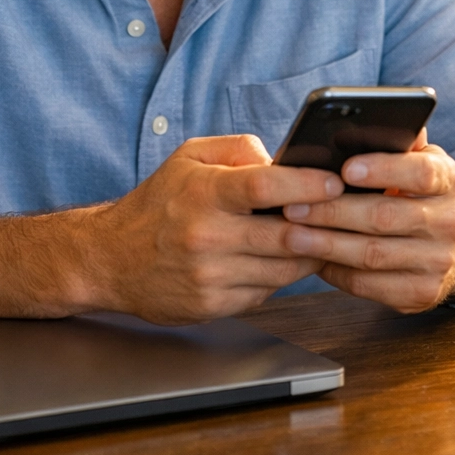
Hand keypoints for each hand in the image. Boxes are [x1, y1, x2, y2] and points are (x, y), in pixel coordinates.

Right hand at [86, 134, 342, 322]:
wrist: (109, 260)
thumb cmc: (157, 204)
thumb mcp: (190, 158)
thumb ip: (240, 149)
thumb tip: (283, 160)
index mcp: (204, 193)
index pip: (265, 186)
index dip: (307, 185)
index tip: (335, 183)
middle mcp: (206, 236)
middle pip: (285, 234)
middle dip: (323, 225)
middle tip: (345, 215)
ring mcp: (210, 275)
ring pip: (284, 268)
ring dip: (309, 253)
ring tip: (320, 236)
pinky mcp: (213, 305)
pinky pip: (267, 291)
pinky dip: (281, 276)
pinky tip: (280, 260)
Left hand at [279, 130, 454, 312]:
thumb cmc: (417, 194)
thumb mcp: (419, 162)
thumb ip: (398, 142)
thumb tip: (370, 118)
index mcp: (448, 180)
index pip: (421, 173)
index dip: (383, 170)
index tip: (345, 169)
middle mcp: (449, 221)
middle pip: (385, 217)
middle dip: (333, 211)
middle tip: (292, 206)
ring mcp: (438, 261)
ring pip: (373, 255)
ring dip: (327, 245)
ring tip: (291, 234)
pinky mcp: (422, 293)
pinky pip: (371, 285)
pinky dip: (338, 272)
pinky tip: (314, 260)